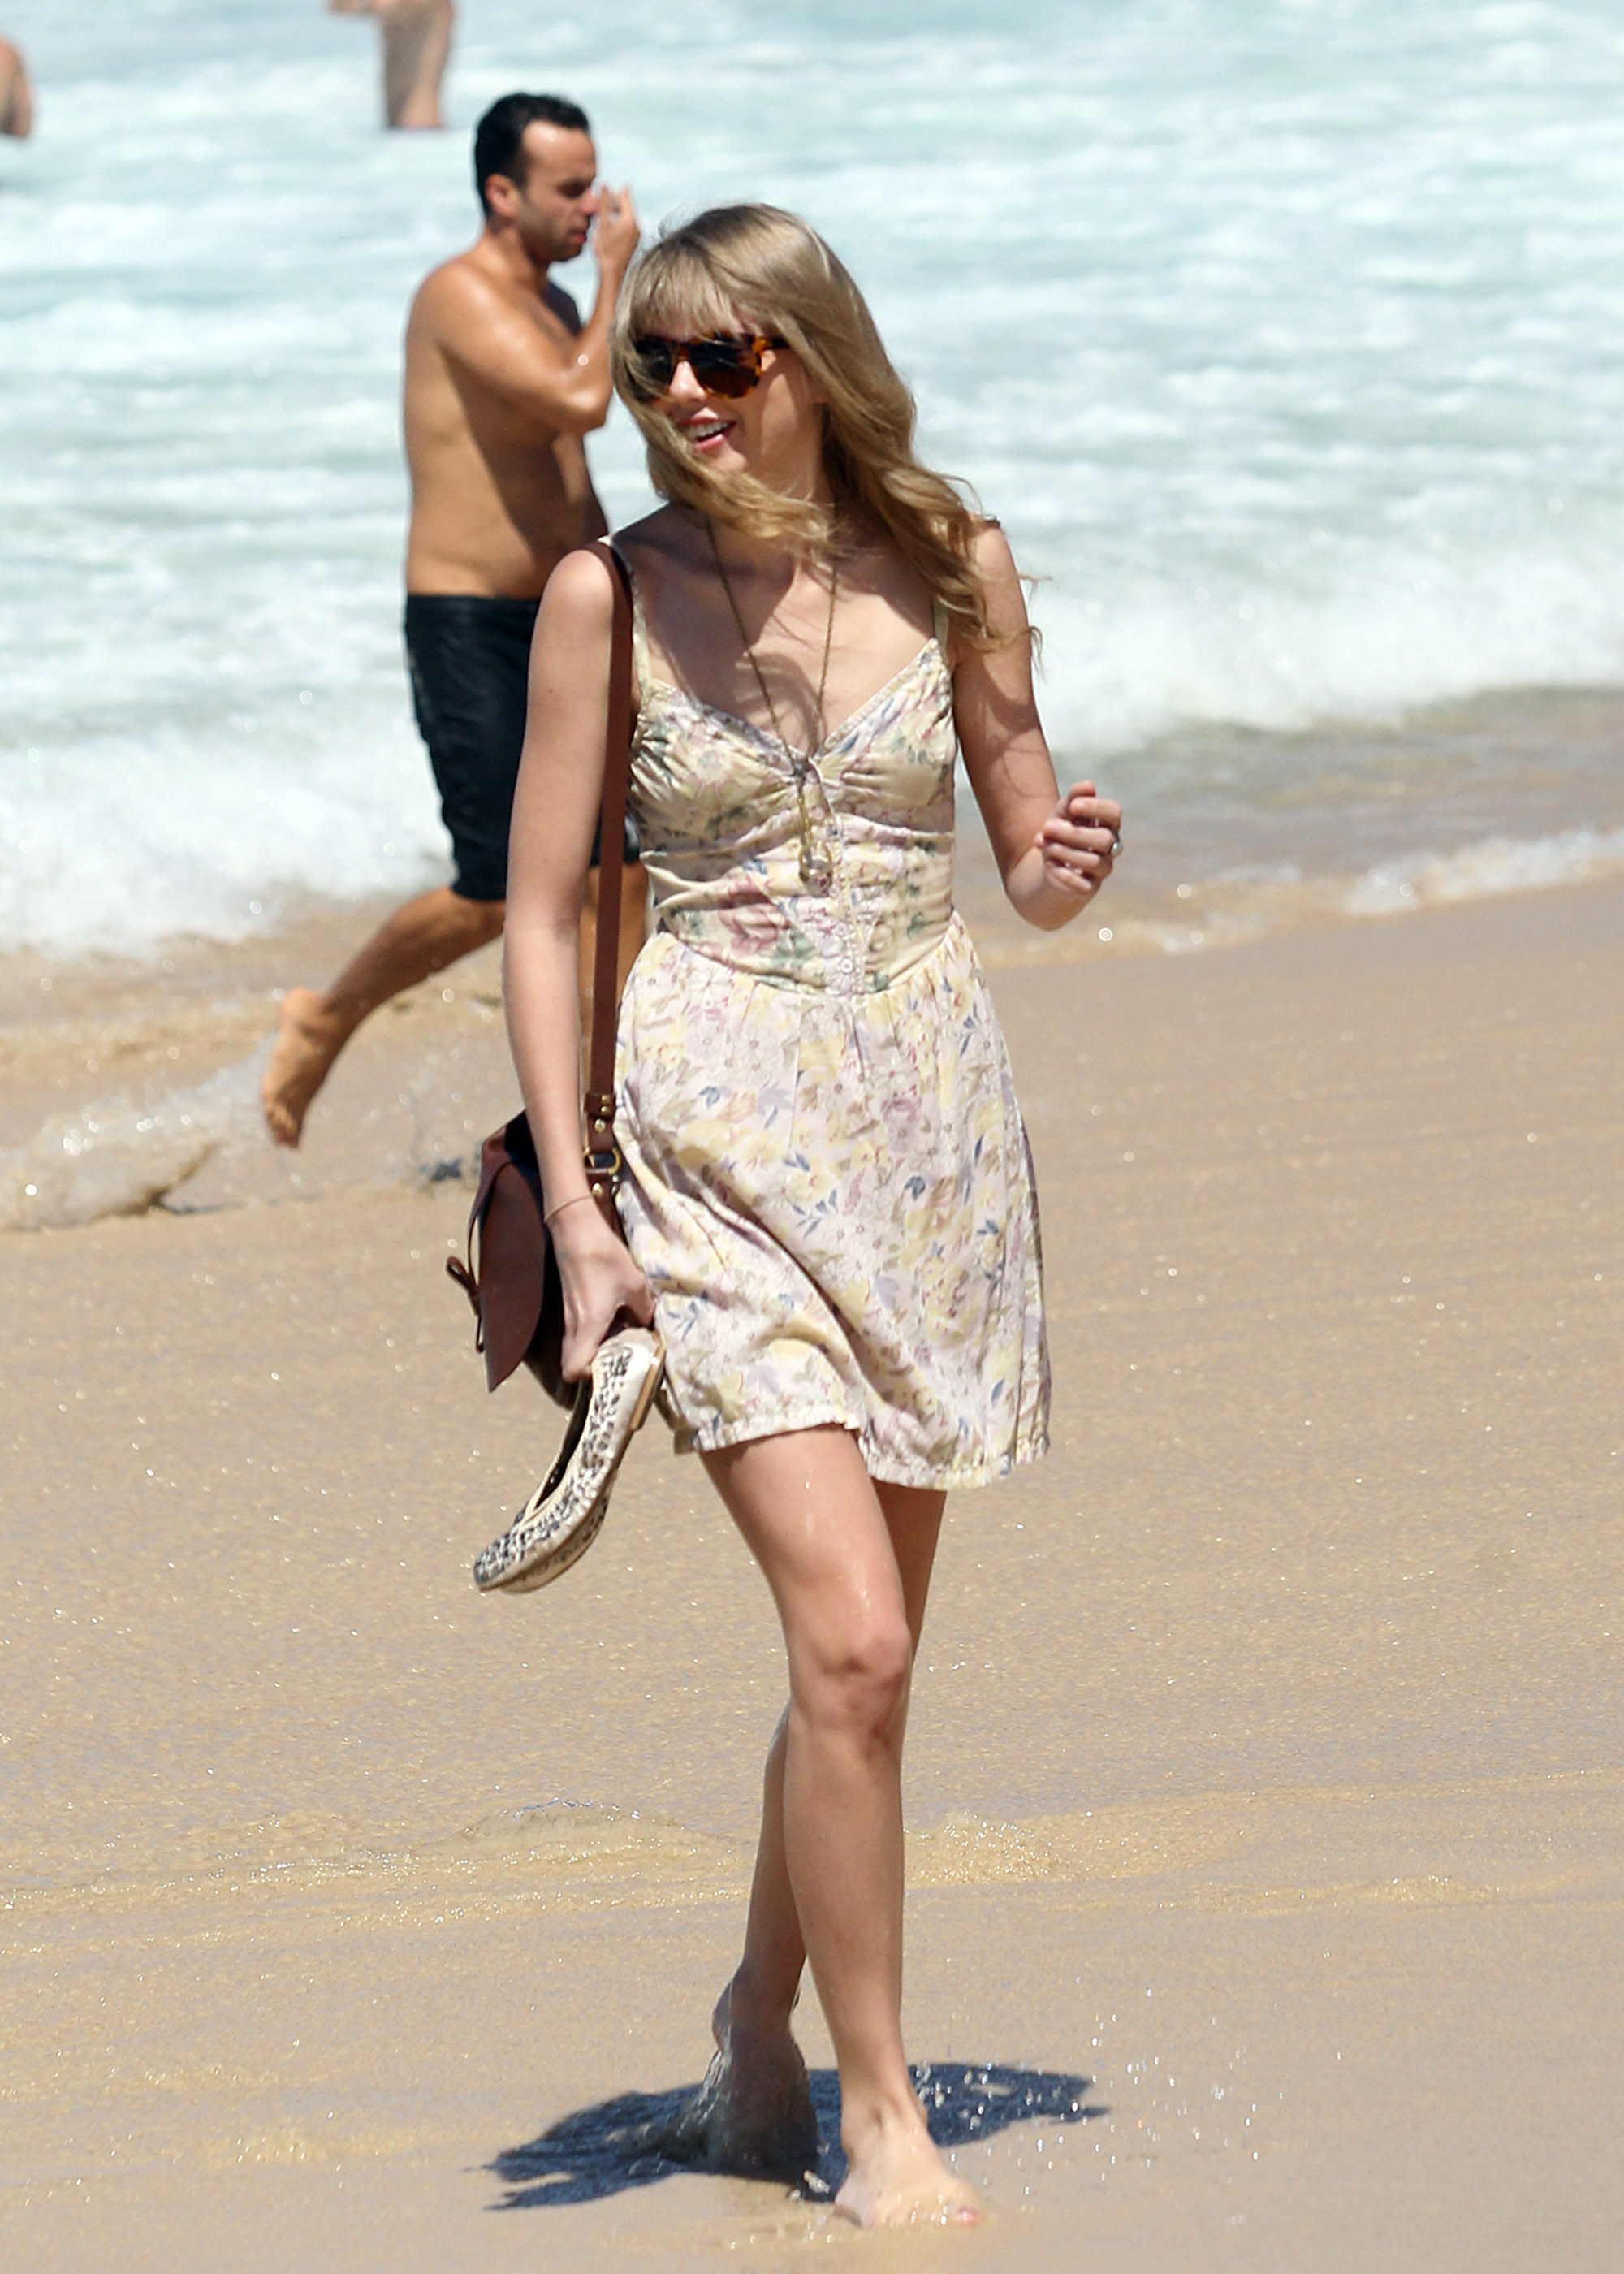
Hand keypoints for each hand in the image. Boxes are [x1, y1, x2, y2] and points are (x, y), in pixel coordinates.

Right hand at [550, 1197, 655, 1379]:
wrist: (577, 1230)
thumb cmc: (604, 1257)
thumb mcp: (634, 1285)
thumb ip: (643, 1309)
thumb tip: (647, 1324)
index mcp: (589, 1326)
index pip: (574, 1369)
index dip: (589, 1378)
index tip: (612, 1371)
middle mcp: (574, 1325)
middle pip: (573, 1363)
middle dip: (593, 1368)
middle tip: (619, 1360)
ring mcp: (568, 1315)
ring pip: (575, 1346)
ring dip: (593, 1349)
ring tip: (619, 1341)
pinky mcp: (569, 1304)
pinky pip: (577, 1331)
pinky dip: (591, 1333)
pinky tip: (612, 1320)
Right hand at [593, 185, 640, 277]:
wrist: (613, 274)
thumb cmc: (605, 249)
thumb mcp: (602, 223)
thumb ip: (604, 203)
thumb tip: (604, 184)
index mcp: (629, 219)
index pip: (625, 197)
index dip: (619, 191)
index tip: (618, 184)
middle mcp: (637, 226)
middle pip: (627, 208)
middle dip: (616, 202)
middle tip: (605, 199)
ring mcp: (637, 236)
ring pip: (627, 218)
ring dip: (616, 214)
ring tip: (604, 215)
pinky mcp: (634, 244)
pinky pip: (628, 228)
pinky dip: (619, 223)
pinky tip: (610, 228)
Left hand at [1036, 779, 1120, 900]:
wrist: (1049, 866)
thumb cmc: (1060, 833)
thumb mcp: (1062, 813)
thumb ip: (1073, 798)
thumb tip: (1088, 786)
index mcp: (1107, 823)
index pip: (1114, 813)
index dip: (1096, 808)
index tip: (1072, 806)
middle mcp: (1110, 846)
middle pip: (1103, 839)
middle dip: (1072, 832)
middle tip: (1047, 826)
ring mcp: (1102, 869)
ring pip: (1092, 861)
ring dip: (1064, 851)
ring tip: (1044, 845)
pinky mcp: (1089, 888)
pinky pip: (1083, 885)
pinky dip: (1063, 874)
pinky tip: (1048, 864)